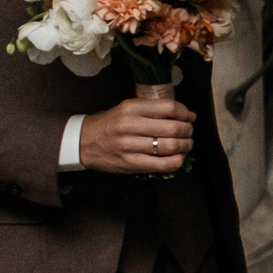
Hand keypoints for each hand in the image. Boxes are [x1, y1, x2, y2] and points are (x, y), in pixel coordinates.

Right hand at [79, 96, 195, 173]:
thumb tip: (190, 115)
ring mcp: (130, 146)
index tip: (187, 117)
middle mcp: (130, 125)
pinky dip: (178, 161)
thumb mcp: (129, 110)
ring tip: (185, 144)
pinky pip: (164, 164)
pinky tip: (178, 157)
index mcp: (131, 108)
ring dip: (186, 145)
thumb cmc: (110, 124)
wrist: (82, 142)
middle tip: (188, 132)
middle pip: (174, 128)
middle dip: (188, 130)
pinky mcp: (131, 163)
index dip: (184, 113)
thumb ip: (157, 111)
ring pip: (172, 146)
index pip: (169, 107)